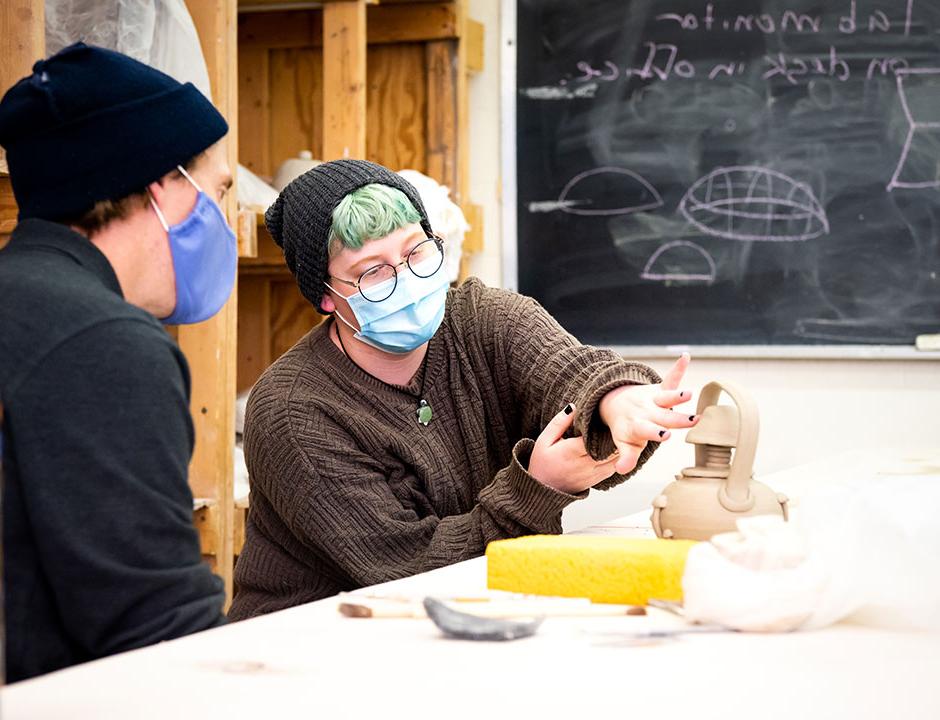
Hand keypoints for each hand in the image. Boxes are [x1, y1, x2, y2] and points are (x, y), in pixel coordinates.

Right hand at [528, 403, 618, 493]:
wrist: (542, 490)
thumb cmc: (542, 463)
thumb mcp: (544, 440)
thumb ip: (559, 423)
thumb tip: (574, 407)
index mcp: (569, 453)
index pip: (593, 438)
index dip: (602, 428)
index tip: (607, 417)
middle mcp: (583, 465)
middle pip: (607, 449)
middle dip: (614, 437)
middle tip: (618, 422)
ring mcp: (591, 474)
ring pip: (614, 460)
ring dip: (618, 448)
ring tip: (619, 434)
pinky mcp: (596, 480)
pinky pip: (612, 467)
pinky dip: (616, 457)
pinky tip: (616, 447)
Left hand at [599, 353, 698, 474]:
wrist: (614, 404)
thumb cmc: (626, 429)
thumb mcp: (624, 444)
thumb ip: (625, 457)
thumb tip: (620, 471)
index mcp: (638, 426)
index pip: (647, 430)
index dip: (655, 432)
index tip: (666, 435)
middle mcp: (647, 411)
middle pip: (664, 416)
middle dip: (676, 418)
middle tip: (692, 420)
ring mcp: (653, 399)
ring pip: (667, 397)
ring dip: (677, 395)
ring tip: (689, 393)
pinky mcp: (659, 389)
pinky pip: (670, 378)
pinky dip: (678, 367)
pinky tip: (685, 356)